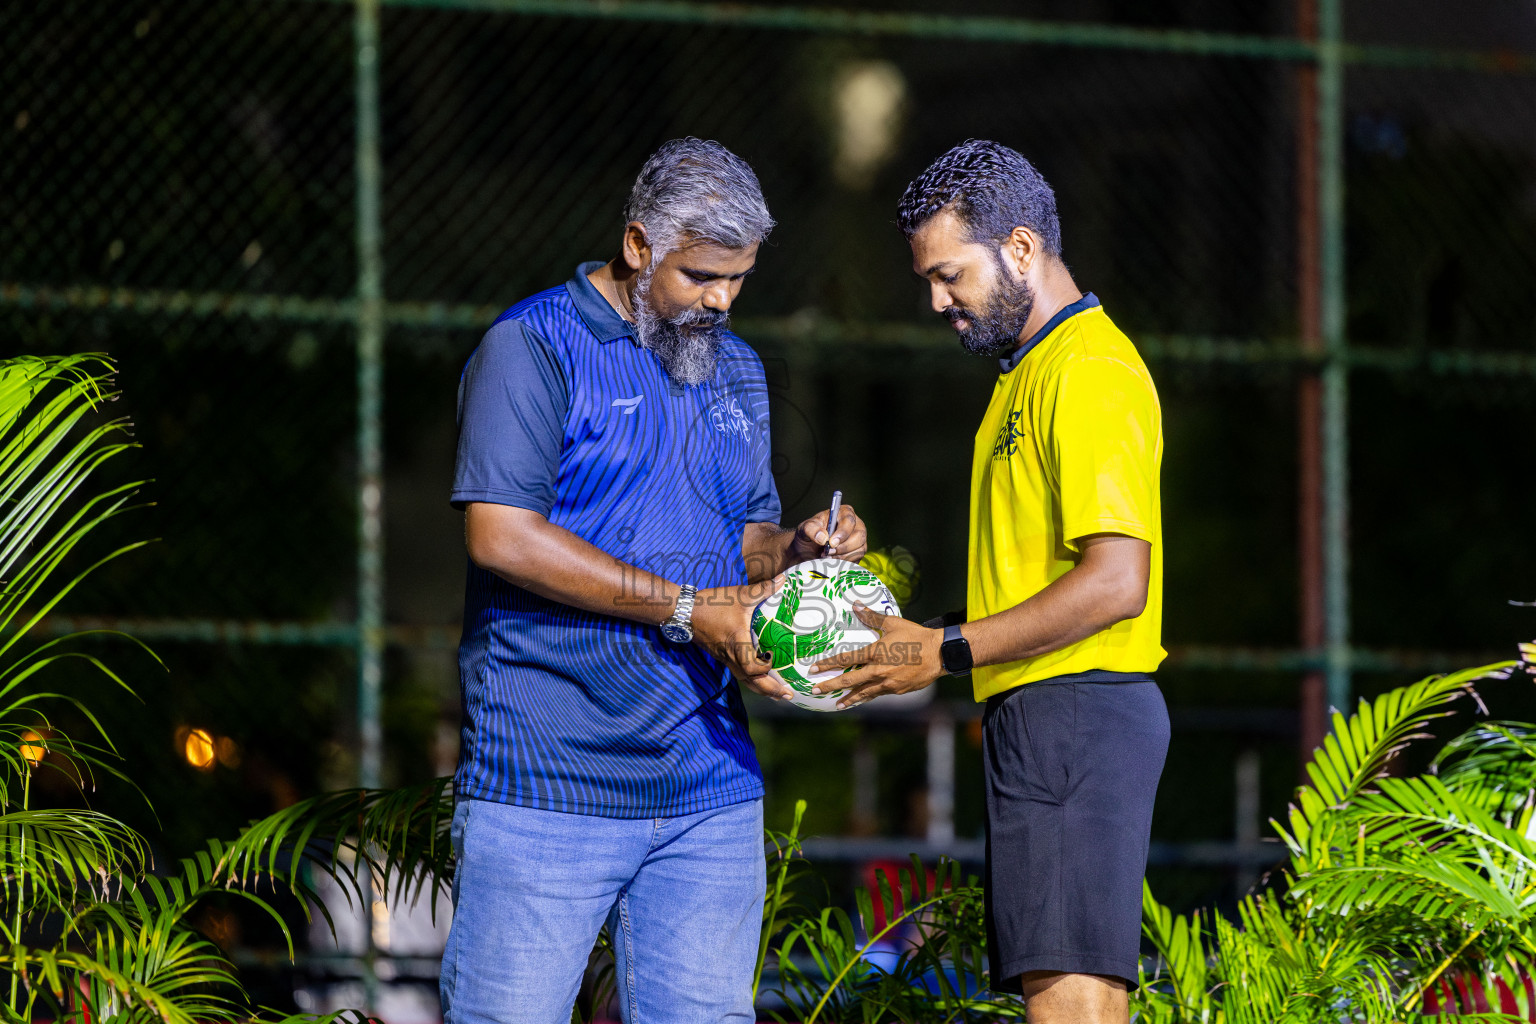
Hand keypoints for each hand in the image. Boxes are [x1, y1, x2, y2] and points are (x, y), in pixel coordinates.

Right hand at [691, 577, 795, 700]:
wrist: (683, 611)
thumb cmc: (713, 604)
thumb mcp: (740, 594)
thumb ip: (763, 588)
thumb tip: (783, 579)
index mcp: (736, 643)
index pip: (752, 668)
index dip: (765, 668)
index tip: (774, 657)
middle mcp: (730, 656)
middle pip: (751, 682)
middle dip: (770, 691)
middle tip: (788, 696)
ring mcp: (724, 658)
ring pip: (744, 680)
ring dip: (762, 688)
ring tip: (778, 694)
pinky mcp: (721, 657)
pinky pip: (738, 674)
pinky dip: (751, 680)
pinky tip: (759, 678)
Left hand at [790, 503, 867, 562]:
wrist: (808, 550)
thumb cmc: (809, 534)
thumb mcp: (805, 528)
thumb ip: (811, 529)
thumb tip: (823, 537)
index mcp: (843, 513)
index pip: (849, 521)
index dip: (842, 533)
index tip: (831, 543)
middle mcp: (855, 525)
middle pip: (859, 536)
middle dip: (844, 547)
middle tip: (828, 552)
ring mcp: (858, 540)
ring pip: (859, 550)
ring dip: (843, 557)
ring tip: (827, 556)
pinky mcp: (858, 552)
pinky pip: (857, 560)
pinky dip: (844, 563)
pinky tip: (832, 561)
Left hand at [810, 603, 943, 709]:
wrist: (939, 654)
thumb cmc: (916, 636)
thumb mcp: (893, 623)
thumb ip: (872, 616)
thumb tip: (856, 605)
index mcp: (876, 652)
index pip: (846, 659)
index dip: (828, 664)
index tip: (814, 669)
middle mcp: (878, 670)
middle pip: (849, 680)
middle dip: (830, 686)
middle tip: (815, 690)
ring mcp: (888, 682)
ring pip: (863, 693)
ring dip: (848, 699)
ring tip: (837, 705)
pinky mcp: (897, 690)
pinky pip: (877, 694)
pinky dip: (866, 698)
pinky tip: (860, 700)